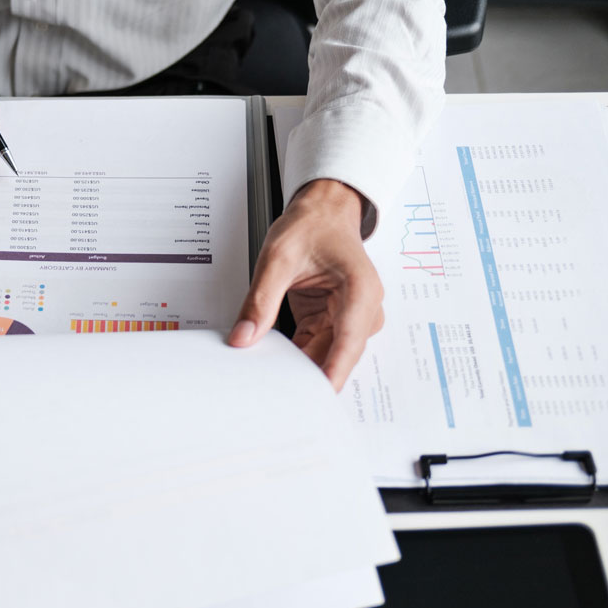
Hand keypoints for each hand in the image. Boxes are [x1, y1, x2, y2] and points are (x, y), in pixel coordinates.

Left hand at [226, 180, 384, 391]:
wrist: (324, 213)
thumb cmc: (313, 226)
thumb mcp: (278, 258)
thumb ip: (261, 300)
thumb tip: (244, 337)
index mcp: (360, 288)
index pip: (348, 340)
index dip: (333, 370)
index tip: (317, 392)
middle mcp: (363, 308)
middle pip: (337, 354)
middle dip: (308, 373)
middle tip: (274, 394)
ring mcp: (351, 318)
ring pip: (326, 355)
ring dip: (300, 365)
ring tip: (268, 377)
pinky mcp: (335, 323)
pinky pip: (317, 348)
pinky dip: (296, 356)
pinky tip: (274, 362)